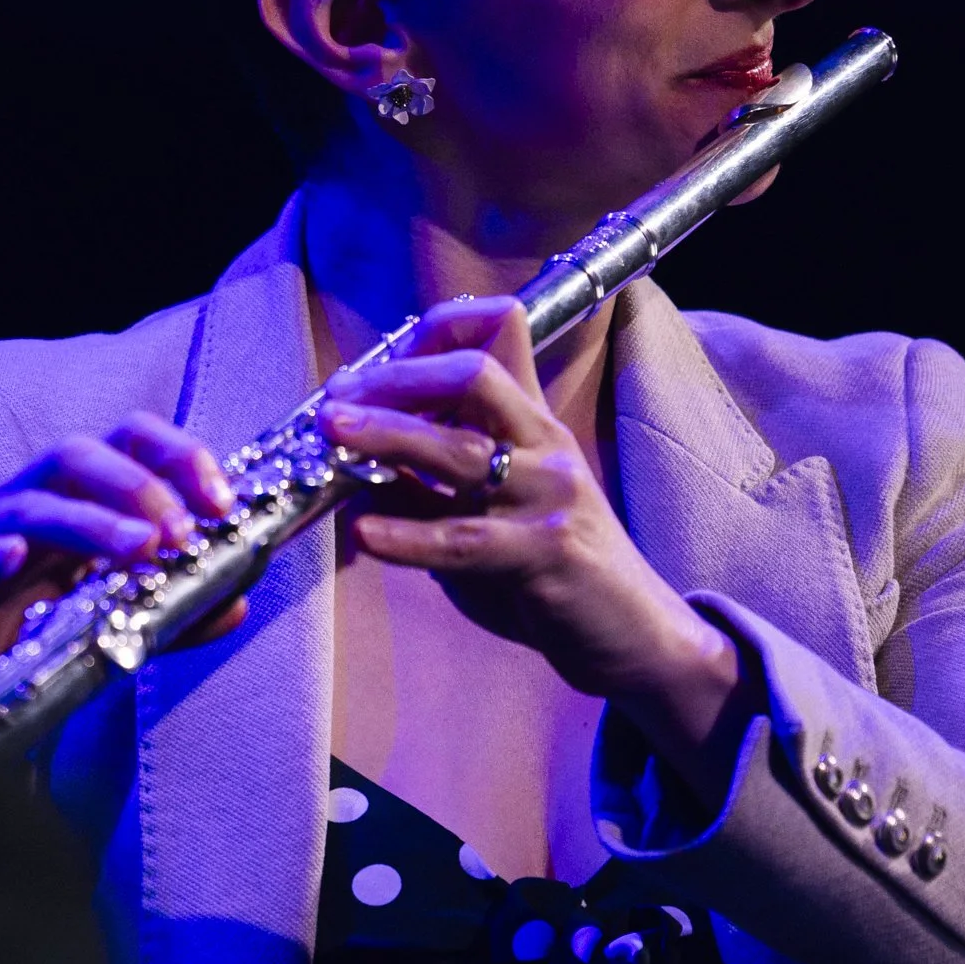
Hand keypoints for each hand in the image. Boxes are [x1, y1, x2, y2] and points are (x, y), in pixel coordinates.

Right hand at [0, 411, 245, 682]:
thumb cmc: (21, 639)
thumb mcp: (114, 625)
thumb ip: (173, 612)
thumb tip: (233, 602)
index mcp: (70, 502)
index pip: (126, 444)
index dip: (178, 457)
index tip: (225, 503)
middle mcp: (22, 506)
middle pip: (77, 456)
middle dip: (139, 486)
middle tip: (185, 534)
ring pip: (28, 505)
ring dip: (90, 522)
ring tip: (141, 549)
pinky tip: (14, 559)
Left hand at [319, 298, 748, 755]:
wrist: (630, 630)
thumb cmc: (550, 567)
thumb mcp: (486, 512)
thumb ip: (428, 485)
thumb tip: (352, 461)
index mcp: (531, 424)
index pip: (499, 334)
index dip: (431, 333)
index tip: (369, 367)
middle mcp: (544, 445)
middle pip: (473, 374)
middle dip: (397, 379)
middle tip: (337, 401)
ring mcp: (549, 494)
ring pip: (462, 449)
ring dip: (390, 434)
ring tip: (334, 435)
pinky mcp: (548, 550)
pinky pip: (467, 539)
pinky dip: (409, 535)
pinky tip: (366, 533)